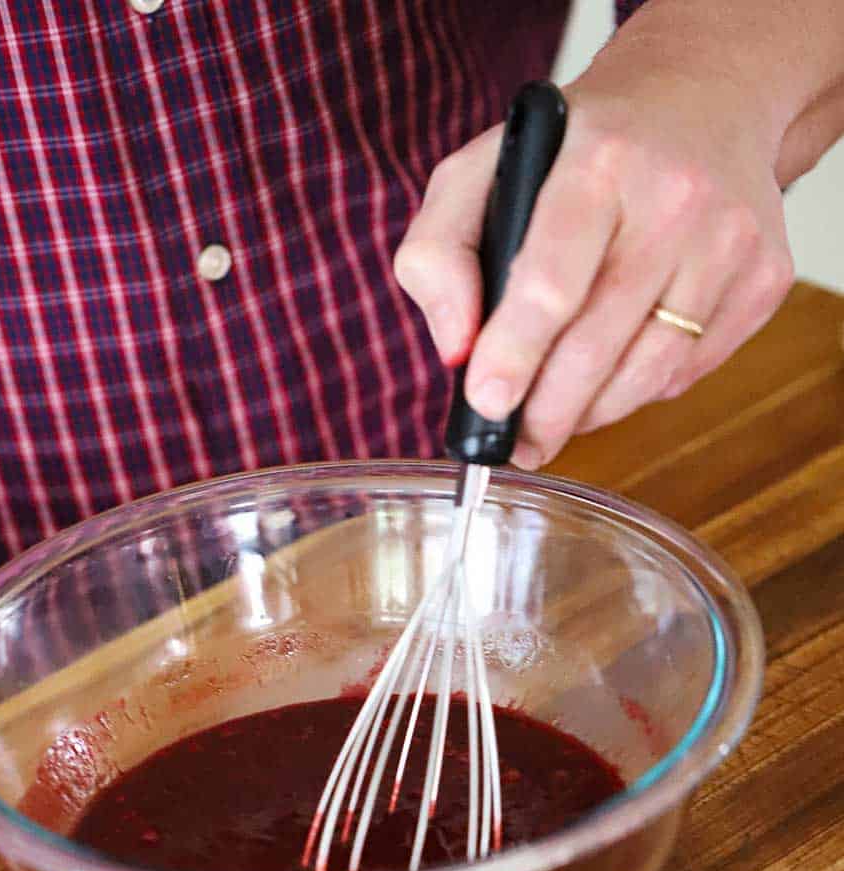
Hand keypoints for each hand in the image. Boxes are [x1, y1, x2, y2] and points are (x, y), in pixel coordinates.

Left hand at [394, 58, 794, 469]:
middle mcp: (675, 198)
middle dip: (546, 411)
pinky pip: (687, 371)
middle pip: (598, 346)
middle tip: (517, 441)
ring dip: (591, 414)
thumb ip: (439, 255)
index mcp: (598, 162)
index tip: (486, 405)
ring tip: (556, 417)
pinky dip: (641, 390)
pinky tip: (615, 370)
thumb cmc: (577, 149)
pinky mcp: (765, 278)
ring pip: (648, 374)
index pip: (550, 283)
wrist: (703, 97)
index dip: (514, 356)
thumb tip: (456, 352)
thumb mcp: (482, 169)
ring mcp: (730, 241)